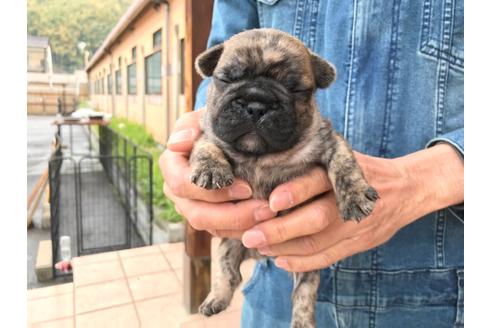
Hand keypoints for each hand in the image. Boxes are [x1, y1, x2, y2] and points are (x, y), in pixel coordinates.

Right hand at [159, 108, 275, 237]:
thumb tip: (177, 143)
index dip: (212, 191)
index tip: (246, 188)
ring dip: (242, 224)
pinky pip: (223, 233)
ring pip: (211, 228)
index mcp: (172, 166)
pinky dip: (245, 229)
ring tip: (271, 214)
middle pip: (198, 214)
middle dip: (233, 214)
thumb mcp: (204, 119)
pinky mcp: (209, 219)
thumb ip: (190, 125)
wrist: (229, 136)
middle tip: (266, 208)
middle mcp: (177, 191)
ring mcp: (192, 208)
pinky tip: (266, 222)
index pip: (182, 185)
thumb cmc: (216, 125)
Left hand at [241, 144, 463, 271]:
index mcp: (346, 172)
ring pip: (319, 242)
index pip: (319, 180)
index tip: (271, 201)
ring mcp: (357, 225)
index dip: (296, 191)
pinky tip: (280, 261)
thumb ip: (314, 163)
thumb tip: (269, 171)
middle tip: (250, 235)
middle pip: (316, 218)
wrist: (408, 189)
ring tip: (259, 247)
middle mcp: (350, 200)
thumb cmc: (364, 169)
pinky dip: (303, 263)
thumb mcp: (344, 156)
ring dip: (285, 248)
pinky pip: (328, 257)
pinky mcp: (359, 243)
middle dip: (281, 230)